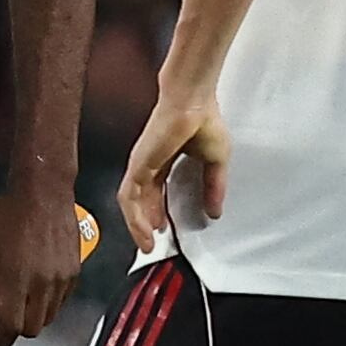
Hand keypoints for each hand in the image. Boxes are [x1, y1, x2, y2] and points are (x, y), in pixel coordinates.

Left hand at [0, 190, 79, 345]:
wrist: (42, 191)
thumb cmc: (8, 213)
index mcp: (15, 282)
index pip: (10, 328)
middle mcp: (42, 284)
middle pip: (32, 328)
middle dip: (16, 331)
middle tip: (4, 321)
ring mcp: (61, 278)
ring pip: (50, 315)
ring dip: (35, 316)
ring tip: (21, 303)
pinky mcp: (74, 269)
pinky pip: (63, 298)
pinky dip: (50, 301)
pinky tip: (38, 288)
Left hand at [118, 86, 227, 241]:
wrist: (193, 101)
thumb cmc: (204, 120)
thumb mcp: (215, 161)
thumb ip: (213, 187)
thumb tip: (216, 211)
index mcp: (165, 160)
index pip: (156, 191)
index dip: (158, 210)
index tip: (165, 228)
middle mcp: (149, 164)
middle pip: (141, 200)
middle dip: (146, 223)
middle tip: (152, 244)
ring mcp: (141, 165)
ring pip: (131, 203)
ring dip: (137, 227)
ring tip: (147, 245)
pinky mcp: (138, 166)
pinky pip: (129, 198)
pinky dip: (134, 218)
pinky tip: (145, 232)